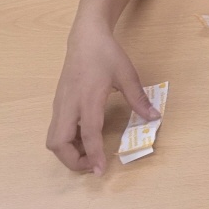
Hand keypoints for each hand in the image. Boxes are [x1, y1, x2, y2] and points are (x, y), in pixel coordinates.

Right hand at [46, 23, 159, 173]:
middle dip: (71, 160)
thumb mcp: (127, 75)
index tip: (99, 170)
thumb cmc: (106, 55)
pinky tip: (84, 139)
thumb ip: (139, 98)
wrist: (85, 38)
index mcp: (87, 99)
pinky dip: (66, 141)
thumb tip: (154, 117)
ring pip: (53, 139)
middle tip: (93, 165)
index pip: (88, 134)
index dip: (93, 154)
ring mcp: (60, 105)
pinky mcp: (58, 104)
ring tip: (90, 153)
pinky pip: (56, 130)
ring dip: (68, 152)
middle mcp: (68, 105)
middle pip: (57, 143)